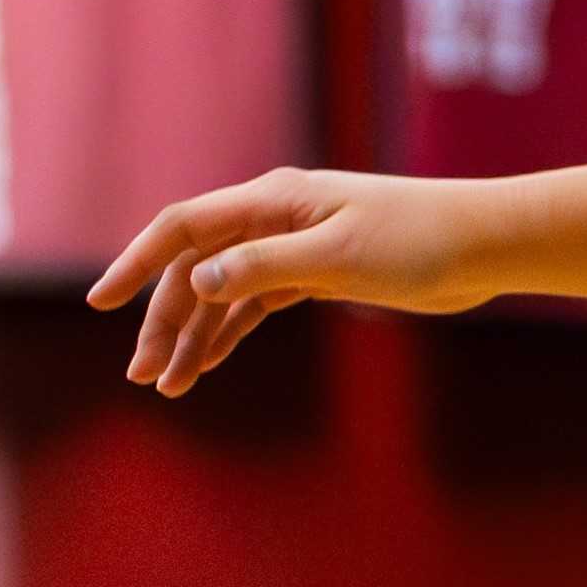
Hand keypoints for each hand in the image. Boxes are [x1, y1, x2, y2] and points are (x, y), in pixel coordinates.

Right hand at [84, 165, 491, 394]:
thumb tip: (197, 280)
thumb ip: (265, 266)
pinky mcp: (314, 274)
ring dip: (194, 335)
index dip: (137, 262)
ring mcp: (291, 247)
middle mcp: (271, 219)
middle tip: (145, 377)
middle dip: (164, 321)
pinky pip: (253, 304)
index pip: (183, 228)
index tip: (101, 302)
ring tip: (170, 385)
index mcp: (271, 200)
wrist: (484, 244)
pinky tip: (206, 364)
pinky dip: (227, 333)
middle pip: (195, 269)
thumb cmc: (419, 241)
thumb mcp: (339, 256)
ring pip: (221, 292)